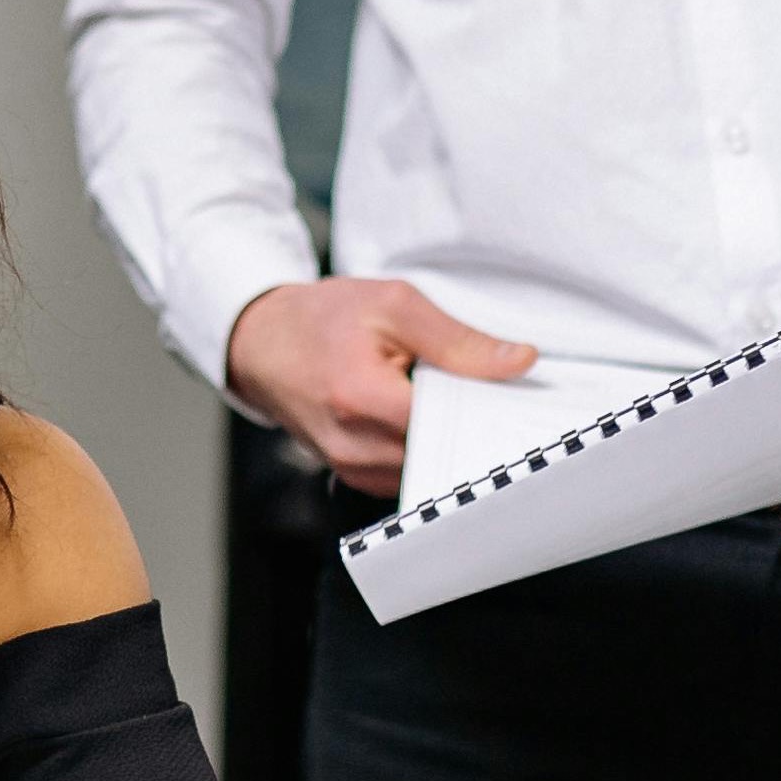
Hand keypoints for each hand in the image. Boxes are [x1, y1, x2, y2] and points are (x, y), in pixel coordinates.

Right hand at [223, 275, 536, 497]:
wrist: (262, 344)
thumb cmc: (321, 318)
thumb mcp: (393, 305)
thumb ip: (458, 339)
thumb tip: (518, 362)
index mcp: (359, 396)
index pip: (447, 423)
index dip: (485, 410)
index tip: (511, 397)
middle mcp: (352, 444)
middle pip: (442, 452)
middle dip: (468, 426)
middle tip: (485, 395)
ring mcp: (350, 467)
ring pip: (428, 468)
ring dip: (445, 440)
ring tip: (444, 401)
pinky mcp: (352, 475)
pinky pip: (407, 474)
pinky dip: (422, 449)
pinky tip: (422, 417)